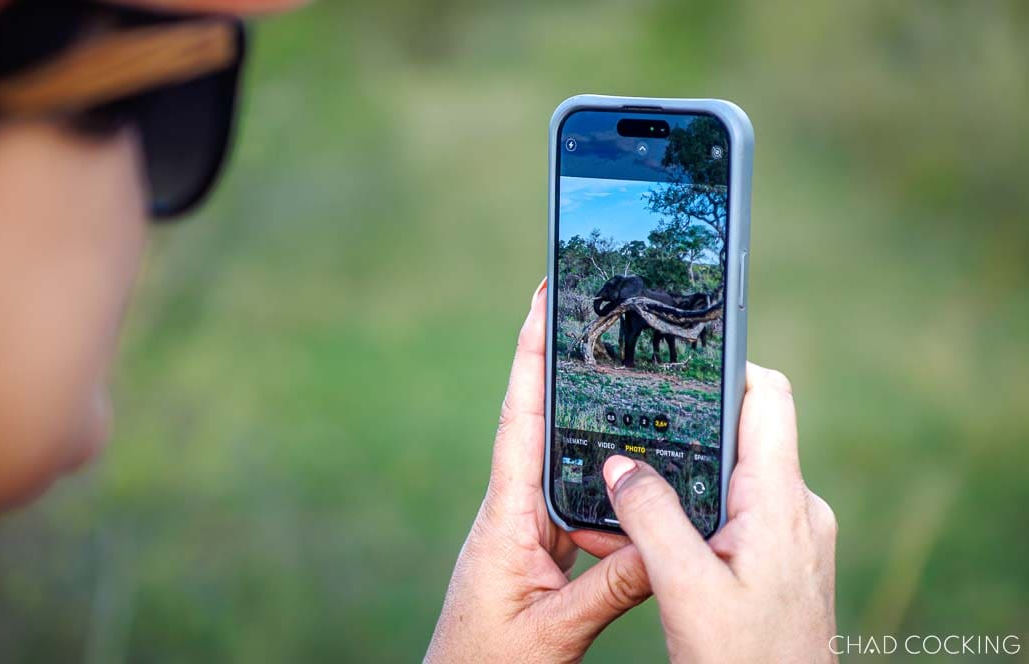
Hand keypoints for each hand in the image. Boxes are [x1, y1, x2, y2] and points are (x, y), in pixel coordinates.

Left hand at [426, 279, 649, 662]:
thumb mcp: (555, 630)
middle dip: (556, 367)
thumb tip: (665, 542)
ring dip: (588, 428)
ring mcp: (521, 530)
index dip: (529, 358)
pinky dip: (602, 490)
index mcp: (504, 520)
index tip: (539, 301)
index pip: (518, 421)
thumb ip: (611, 588)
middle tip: (582, 312)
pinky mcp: (534, 551)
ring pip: (560, 463)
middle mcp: (510, 513)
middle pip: (536, 424)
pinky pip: (572, 505)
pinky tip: (630, 486)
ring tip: (625, 388)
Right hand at [601, 363, 837, 662]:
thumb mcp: (684, 587)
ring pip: (738, 478)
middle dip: (688, 429)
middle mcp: (797, 510)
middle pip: (745, 434)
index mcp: (780, 502)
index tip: (680, 362)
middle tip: (636, 428)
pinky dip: (700, 513)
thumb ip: (649, 516)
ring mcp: (795, 537)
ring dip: (688, 478)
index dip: (728, 367)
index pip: (768, 397)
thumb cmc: (747, 662)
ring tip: (635, 491)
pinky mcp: (785, 561)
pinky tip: (661, 538)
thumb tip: (618, 464)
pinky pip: (742, 515)